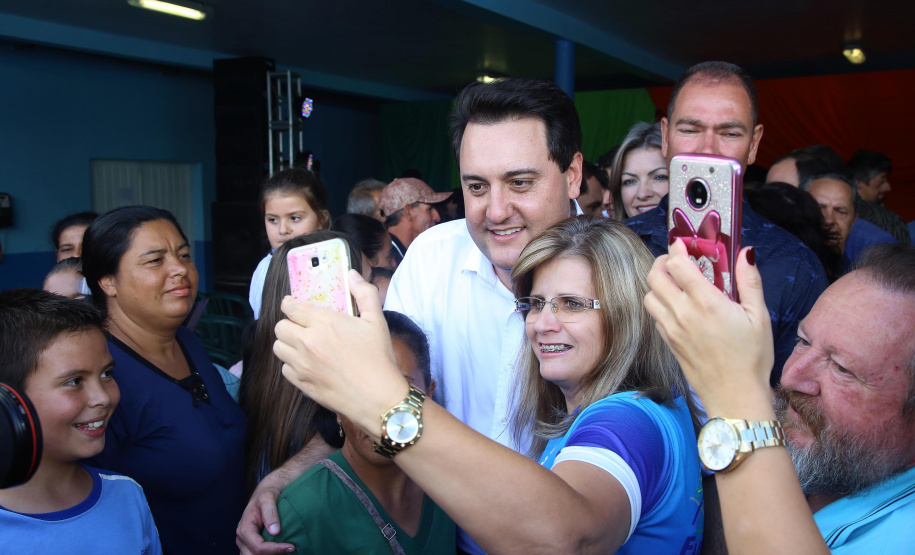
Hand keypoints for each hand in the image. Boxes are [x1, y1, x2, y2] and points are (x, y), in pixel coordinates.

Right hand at [236, 481, 292, 554]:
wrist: (266, 492)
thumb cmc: (267, 494)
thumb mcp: (268, 498)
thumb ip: (270, 513)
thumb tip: (275, 532)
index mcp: (244, 528)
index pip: (258, 547)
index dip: (275, 550)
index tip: (291, 546)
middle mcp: (242, 538)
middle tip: (290, 549)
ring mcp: (245, 543)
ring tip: (285, 550)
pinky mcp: (250, 545)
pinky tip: (279, 551)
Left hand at [273, 270, 407, 435]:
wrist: (378, 398)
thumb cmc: (379, 359)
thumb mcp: (377, 321)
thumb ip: (364, 293)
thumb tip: (352, 274)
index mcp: (324, 323)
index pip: (290, 307)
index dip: (290, 304)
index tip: (294, 305)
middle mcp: (307, 342)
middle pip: (280, 327)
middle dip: (288, 323)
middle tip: (301, 326)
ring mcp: (302, 365)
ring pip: (279, 348)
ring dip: (287, 344)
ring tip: (301, 345)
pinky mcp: (302, 384)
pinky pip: (284, 369)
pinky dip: (291, 365)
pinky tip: (307, 364)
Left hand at [644, 239, 773, 415]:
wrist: (735, 396)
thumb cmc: (752, 359)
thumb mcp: (760, 317)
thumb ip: (749, 281)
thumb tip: (746, 252)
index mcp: (706, 303)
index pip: (677, 264)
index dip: (678, 248)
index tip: (685, 243)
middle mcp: (683, 314)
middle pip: (655, 276)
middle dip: (663, 261)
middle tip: (677, 260)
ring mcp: (671, 329)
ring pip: (649, 296)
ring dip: (658, 284)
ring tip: (675, 282)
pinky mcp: (668, 342)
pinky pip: (654, 315)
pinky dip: (659, 304)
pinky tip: (677, 305)